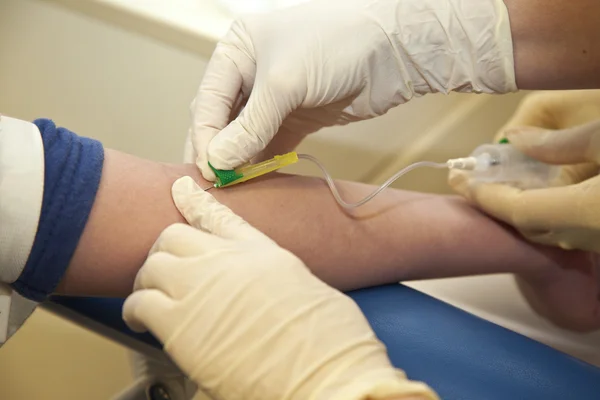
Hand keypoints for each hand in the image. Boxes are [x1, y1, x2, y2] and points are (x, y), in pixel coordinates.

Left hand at [123, 177, 436, 399]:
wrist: (326, 371)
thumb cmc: (331, 342)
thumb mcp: (310, 292)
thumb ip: (275, 282)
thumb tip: (260, 297)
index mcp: (263, 253)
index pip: (220, 217)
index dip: (196, 201)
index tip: (181, 188)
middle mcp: (228, 261)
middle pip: (175, 236)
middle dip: (165, 250)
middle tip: (164, 271)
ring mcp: (202, 287)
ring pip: (152, 265)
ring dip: (147, 279)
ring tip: (149, 297)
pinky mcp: (180, 324)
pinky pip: (139, 304)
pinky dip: (136, 311)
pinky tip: (141, 323)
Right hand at [191, 0, 515, 179]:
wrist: (392, 51)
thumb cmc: (335, 47)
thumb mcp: (284, 83)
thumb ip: (250, 126)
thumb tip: (219, 162)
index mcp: (236, 52)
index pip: (209, 102)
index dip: (205, 138)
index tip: (208, 171)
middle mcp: (250, 74)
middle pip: (222, 120)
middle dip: (218, 152)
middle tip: (215, 185)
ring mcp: (274, 98)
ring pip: (245, 136)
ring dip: (240, 161)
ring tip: (233, 189)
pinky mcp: (296, 117)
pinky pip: (270, 145)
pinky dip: (262, 163)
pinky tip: (255, 182)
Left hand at [449, 90, 599, 331]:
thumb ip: (560, 143)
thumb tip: (516, 139)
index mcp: (588, 210)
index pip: (518, 210)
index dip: (485, 197)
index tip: (460, 182)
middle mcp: (594, 233)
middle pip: (530, 225)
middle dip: (497, 204)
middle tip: (470, 182)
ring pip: (551, 229)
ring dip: (520, 208)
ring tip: (497, 184)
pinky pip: (574, 229)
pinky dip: (548, 212)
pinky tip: (539, 191)